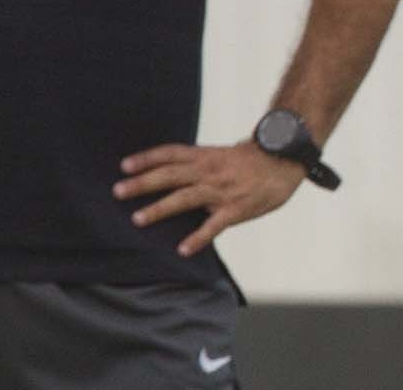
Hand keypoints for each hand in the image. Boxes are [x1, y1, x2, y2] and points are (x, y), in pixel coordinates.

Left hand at [114, 141, 306, 256]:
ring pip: (185, 198)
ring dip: (160, 208)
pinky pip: (214, 225)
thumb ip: (199, 164)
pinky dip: (198, 237)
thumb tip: (173, 172)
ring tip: (137, 219)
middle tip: (117, 191)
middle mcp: (209, 171)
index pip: (170, 154)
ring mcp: (221, 190)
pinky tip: (183, 250)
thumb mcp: (222, 155)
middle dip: (142, 183)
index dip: (147, 159)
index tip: (124, 166)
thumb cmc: (253, 161)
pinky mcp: (236, 209)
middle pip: (170, 174)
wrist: (285, 161)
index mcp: (205, 156)